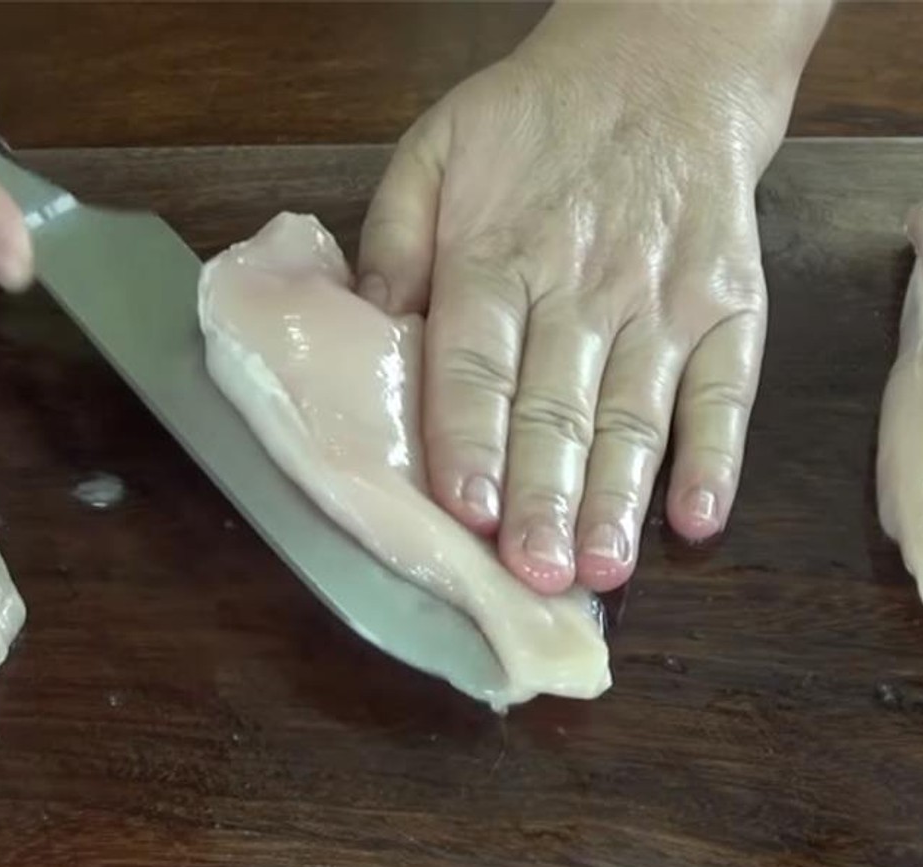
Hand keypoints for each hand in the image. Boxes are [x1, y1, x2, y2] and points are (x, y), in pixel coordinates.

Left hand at [357, 1, 829, 594]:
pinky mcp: (726, 308)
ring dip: (619, 497)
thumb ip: (393, 243)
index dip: (472, 441)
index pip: (476, 366)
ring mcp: (660, 302)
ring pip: (636, 414)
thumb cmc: (533, 127)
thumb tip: (363, 326)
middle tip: (534, 573)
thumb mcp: (434, 155)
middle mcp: (580, 289)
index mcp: (496, 258)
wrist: (662, 69)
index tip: (467, 510)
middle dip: (546, 497)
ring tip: (602, 569)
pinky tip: (700, 517)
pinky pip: (727, 389)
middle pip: (557, 407)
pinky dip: (718, 455)